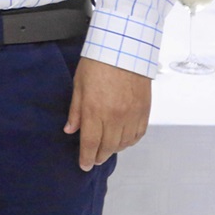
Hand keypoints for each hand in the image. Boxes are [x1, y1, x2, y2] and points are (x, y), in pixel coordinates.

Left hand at [63, 57, 150, 171]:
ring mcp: (131, 115)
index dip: (86, 157)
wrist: (124, 49)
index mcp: (94, 110)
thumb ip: (75, 110)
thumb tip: (70, 129)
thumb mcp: (78, 85)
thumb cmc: (98, 63)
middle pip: (107, 147)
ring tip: (106, 150)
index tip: (84, 165)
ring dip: (114, 149)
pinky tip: (123, 140)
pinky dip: (129, 141)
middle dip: (99, 156)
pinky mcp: (144, 112)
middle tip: (93, 159)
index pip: (90, 143)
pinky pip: (138, 135)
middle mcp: (114, 117)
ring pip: (123, 143)